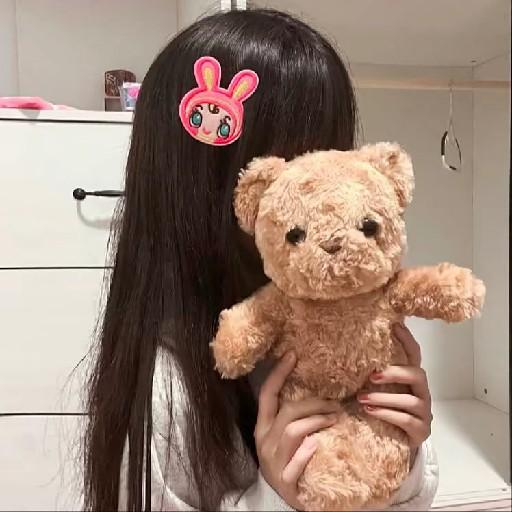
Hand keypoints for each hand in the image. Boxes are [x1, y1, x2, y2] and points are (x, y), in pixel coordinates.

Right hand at [255, 352, 340, 509]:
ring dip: (317, 421)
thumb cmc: (294, 462)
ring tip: (336, 418)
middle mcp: (265, 442)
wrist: (298, 503)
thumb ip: (295, 416)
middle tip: (336, 403)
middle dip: (314, 403)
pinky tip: (317, 444)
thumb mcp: (288, 437)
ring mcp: (273, 463)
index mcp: (264, 427)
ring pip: (293, 431)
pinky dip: (305, 453)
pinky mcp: (285, 484)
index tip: (292, 354)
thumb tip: (316, 386)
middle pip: (287, 411)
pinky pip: (294, 464)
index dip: (278, 373)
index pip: (267, 394)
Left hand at [358, 323, 432, 450]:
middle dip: (395, 373)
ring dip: (384, 398)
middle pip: (418, 375)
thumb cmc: (383, 411)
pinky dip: (386, 414)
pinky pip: (406, 420)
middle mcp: (422, 392)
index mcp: (411, 379)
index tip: (396, 324)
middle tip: (372, 375)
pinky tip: (370, 412)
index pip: (414, 354)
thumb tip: (348, 352)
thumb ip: (372, 374)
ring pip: (410, 400)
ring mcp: (424, 412)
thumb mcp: (377, 390)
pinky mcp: (421, 430)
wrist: (394, 444)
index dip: (407, 340)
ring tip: (362, 398)